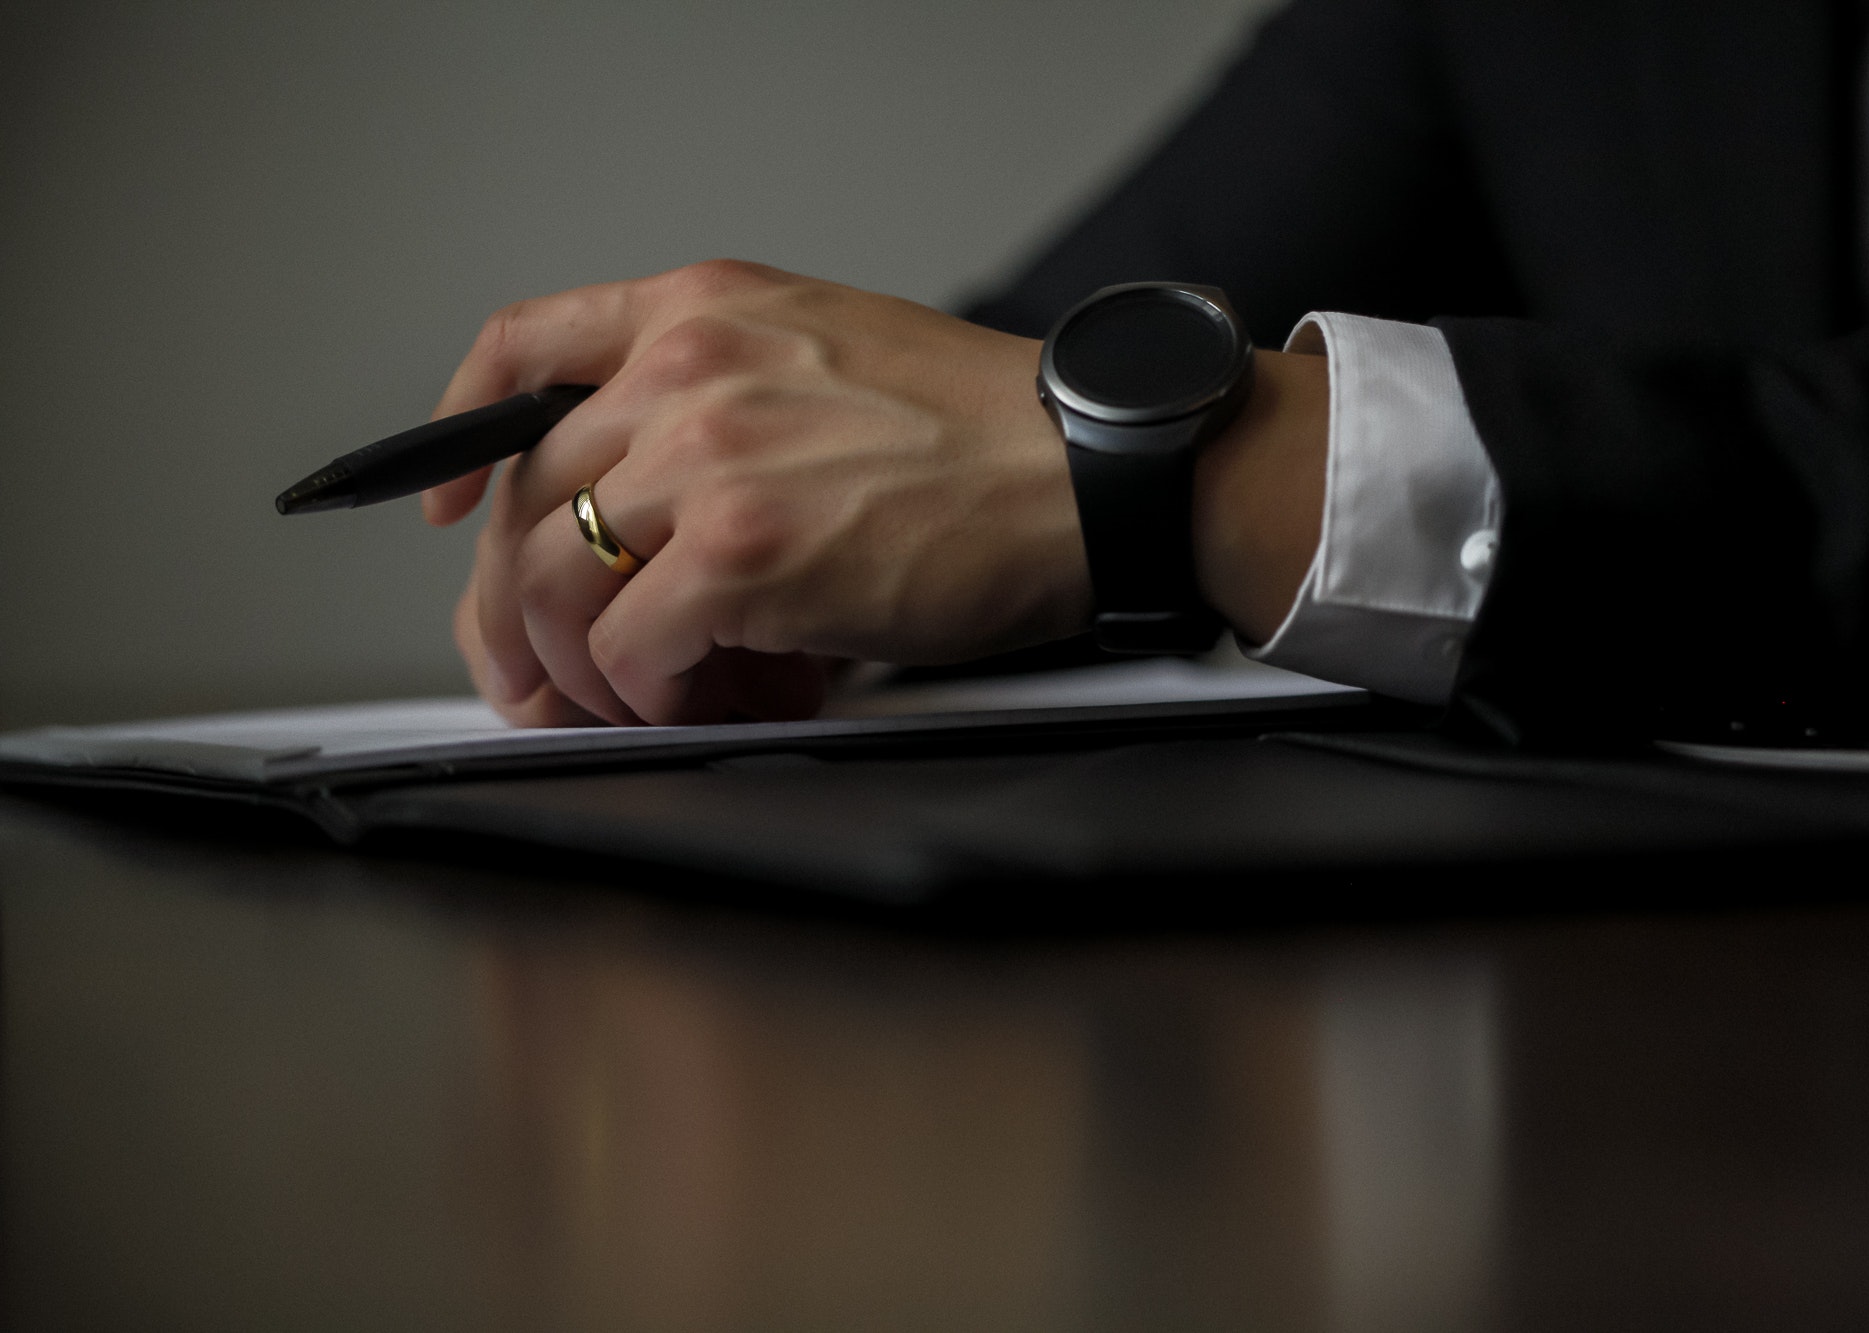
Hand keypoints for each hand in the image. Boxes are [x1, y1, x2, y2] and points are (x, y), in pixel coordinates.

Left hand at [425, 261, 1093, 725]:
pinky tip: (715, 701)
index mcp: (706, 310)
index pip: (524, 346)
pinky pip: (630, 650)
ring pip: (556, 586)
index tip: (445, 508)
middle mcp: (689, 371)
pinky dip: (655, 698)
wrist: (1091, 470)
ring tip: (655, 702)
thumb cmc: (987, 434)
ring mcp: (710, 457)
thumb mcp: (830, 357)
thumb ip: (717, 405)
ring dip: (589, 671)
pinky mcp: (745, 553)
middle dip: (519, 612)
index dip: (458, 437)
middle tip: (544, 680)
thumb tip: (635, 533)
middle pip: (523, 502)